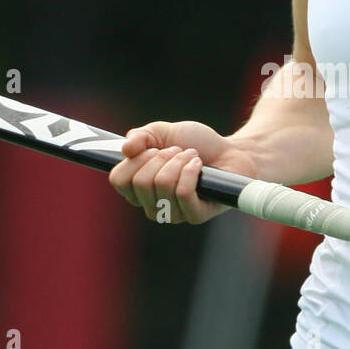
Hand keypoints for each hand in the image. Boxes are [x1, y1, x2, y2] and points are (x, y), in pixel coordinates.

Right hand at [108, 120, 257, 223]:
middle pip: (139, 182)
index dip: (134, 160)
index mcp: (139, 188)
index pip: (118, 180)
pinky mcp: (195, 216)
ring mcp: (173, 214)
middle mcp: (152, 205)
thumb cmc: (196, 144)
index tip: (151, 149)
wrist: (231, 151)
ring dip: (179, 162)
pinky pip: (183, 193)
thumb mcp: (164, 132)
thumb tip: (125, 149)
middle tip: (177, 151)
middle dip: (161, 157)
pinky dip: (191, 171)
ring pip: (162, 185)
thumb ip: (141, 136)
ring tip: (192, 157)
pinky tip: (199, 166)